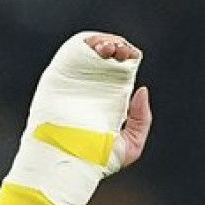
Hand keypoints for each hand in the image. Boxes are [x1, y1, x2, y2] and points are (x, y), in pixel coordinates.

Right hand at [84, 34, 151, 169]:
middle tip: (120, 53)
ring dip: (105, 42)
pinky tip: (99, 48)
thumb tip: (142, 90)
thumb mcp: (131, 146)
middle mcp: (95, 86)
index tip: (130, 59)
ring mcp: (78, 80)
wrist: (71, 161)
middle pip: (109, 55)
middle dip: (118, 48)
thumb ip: (142, 121)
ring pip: (92, 49)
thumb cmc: (99, 161)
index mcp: (111, 98)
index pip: (122, 69)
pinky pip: (75, 50)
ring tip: (110, 50)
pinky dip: (88, 42)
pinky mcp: (62, 75)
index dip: (128, 58)